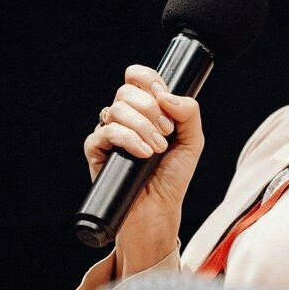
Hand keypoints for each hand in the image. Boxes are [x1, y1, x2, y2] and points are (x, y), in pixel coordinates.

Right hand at [84, 65, 202, 275]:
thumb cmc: (172, 179)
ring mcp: (108, 134)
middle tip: (166, 133)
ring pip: (117, 109)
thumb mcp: (192, 142)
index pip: (136, 78)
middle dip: (151, 109)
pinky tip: (143, 154)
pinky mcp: (96, 151)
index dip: (148, 79)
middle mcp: (123, 118)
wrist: (158, 211)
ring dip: (143, 127)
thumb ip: (189, 113)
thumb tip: (167, 96)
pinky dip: (128, 139)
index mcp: (144, 110)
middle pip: (126, 91)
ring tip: (157, 149)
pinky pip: (106, 131)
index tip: (163, 96)